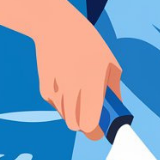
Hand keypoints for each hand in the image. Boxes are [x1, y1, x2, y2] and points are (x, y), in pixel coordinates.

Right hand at [34, 7, 120, 140]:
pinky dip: (64, 102)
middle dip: (86, 124)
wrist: (56, 28)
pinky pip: (57, 106)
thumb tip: (116, 111)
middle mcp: (70, 90)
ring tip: (82, 92)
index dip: (96, 131)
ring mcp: (54, 91)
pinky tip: (68, 83)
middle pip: (75, 126)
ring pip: (66, 117)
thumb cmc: (90, 45)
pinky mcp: (43, 90)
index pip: (89, 124)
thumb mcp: (111, 64)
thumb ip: (114, 91)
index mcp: (91, 84)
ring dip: (76, 112)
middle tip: (94, 113)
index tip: (102, 128)